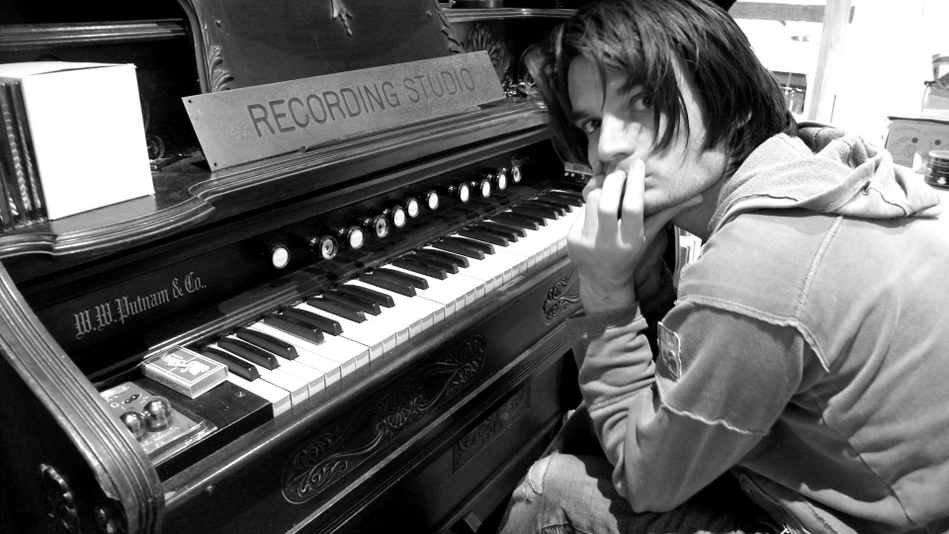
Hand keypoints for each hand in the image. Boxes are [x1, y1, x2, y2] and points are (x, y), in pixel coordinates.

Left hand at [567, 159, 697, 312]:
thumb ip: (666, 213)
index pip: (633, 206)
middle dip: (614, 181)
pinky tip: (596, 211)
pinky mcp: (572, 239)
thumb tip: (697, 197)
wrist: (603, 279)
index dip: (635, 182)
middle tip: (620, 172)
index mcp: (630, 241)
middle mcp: (608, 243)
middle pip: (607, 202)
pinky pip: (580, 210)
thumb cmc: (628, 254)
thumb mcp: (648, 236)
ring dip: (601, 190)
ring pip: (591, 200)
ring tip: (609, 192)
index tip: (637, 165)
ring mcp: (587, 242)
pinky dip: (589, 206)